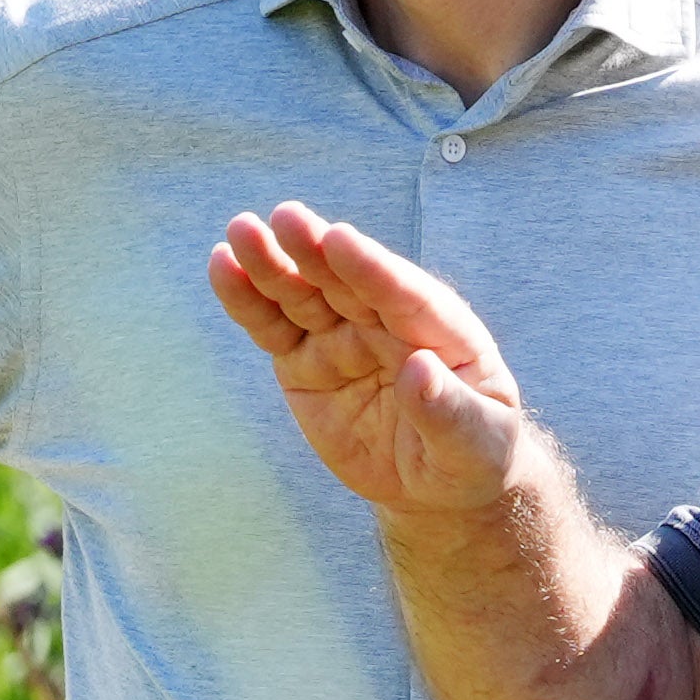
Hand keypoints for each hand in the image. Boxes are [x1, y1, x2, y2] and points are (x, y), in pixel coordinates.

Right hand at [208, 203, 532, 520]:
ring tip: (241, 232)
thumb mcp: (476, 442)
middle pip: (346, 282)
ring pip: (303, 295)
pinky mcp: (304, 360)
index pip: (404, 294)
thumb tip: (419, 371)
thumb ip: (449, 410)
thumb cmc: (471, 455)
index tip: (339, 239)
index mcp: (441, 329)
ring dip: (271, 264)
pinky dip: (247, 301)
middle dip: (314, 251)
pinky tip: (223, 267)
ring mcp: (342, 337)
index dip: (370, 268)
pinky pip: (273, 327)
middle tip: (285, 218)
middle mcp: (386, 322)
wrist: (436, 481)